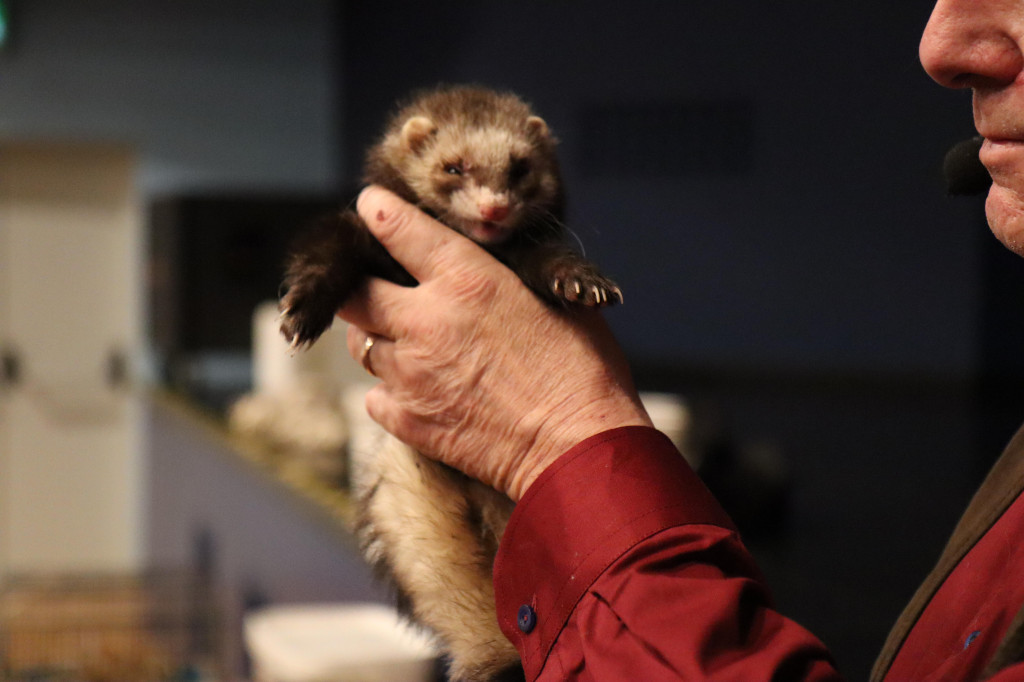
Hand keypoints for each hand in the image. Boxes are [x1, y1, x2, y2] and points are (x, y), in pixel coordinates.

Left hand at [338, 186, 651, 500]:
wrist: (578, 448)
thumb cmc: (582, 369)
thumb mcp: (553, 297)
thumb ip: (506, 272)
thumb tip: (486, 259)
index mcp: (467, 280)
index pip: (398, 230)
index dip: (379, 214)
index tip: (373, 210)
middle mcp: (425, 321)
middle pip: (355, 292)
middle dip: (360, 283)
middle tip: (379, 286)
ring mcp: (409, 374)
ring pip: (360, 343)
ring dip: (377, 336)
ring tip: (407, 341)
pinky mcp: (408, 420)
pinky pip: (374, 395)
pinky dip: (389, 389)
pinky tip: (419, 388)